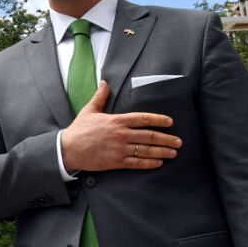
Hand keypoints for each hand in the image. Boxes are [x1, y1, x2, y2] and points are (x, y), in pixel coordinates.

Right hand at [61, 80, 181, 172]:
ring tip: (173, 152)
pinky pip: (137, 163)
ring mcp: (120, 149)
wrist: (68, 149)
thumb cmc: (79, 129)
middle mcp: (121, 134)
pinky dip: (150, 163)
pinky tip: (158, 163)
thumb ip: (100, 97)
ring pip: (146, 150)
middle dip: (166, 138)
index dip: (158, 120)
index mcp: (116, 120)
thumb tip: (104, 83)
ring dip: (162, 151)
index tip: (170, 122)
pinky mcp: (116, 162)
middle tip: (178, 141)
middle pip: (149, 136)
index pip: (143, 118)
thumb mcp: (89, 110)